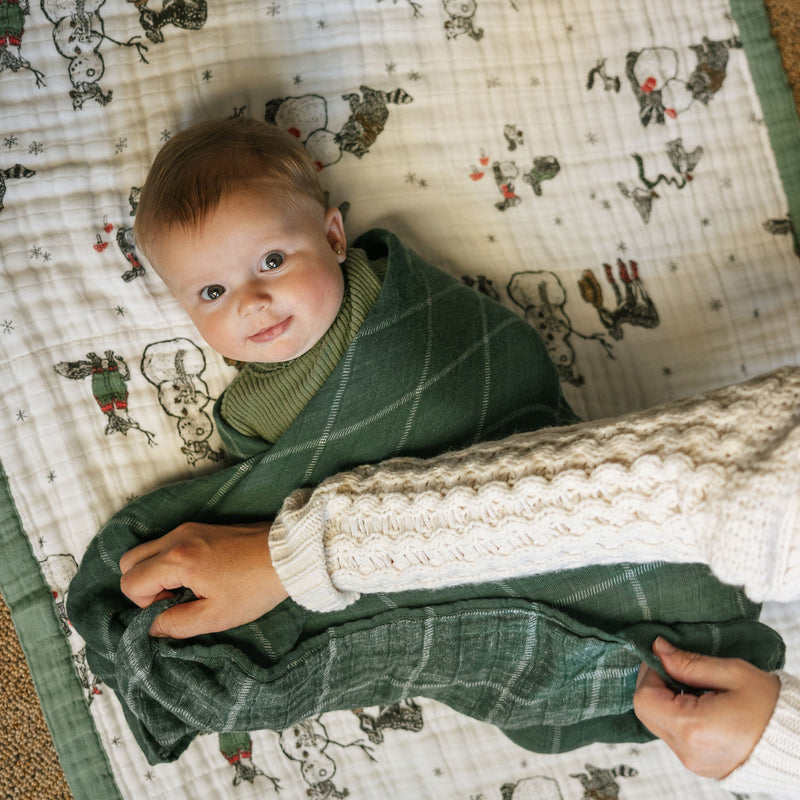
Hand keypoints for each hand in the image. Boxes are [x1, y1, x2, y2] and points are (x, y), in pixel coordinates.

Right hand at [119, 521, 288, 638]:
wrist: (289, 555)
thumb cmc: (255, 587)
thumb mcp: (216, 616)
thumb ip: (177, 624)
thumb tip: (152, 627)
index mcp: (177, 559)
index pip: (130, 582)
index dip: (144, 603)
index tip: (175, 605)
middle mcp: (177, 537)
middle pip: (129, 560)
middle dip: (142, 584)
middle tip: (175, 597)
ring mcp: (189, 528)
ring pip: (147, 549)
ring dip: (155, 571)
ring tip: (188, 587)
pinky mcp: (201, 526)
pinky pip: (167, 543)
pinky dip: (169, 560)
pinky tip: (199, 574)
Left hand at [633, 636, 779, 778]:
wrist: (799, 743)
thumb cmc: (771, 707)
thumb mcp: (732, 673)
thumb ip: (689, 663)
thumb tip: (658, 649)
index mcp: (694, 729)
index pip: (644, 698)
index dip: (650, 674)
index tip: (666, 660)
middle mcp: (688, 752)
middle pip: (646, 712)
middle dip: (656, 686)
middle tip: (680, 671)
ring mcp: (693, 762)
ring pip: (657, 723)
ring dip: (667, 701)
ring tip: (696, 689)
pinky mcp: (699, 765)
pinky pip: (673, 736)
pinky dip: (677, 716)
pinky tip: (700, 704)